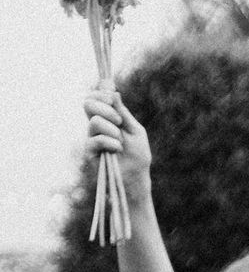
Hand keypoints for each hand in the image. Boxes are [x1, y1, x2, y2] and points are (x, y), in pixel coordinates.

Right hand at [84, 86, 150, 213]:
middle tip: (118, 121)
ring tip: (121, 142)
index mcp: (107, 118)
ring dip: (112, 130)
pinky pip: (95, 140)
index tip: (112, 98)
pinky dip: (110, 143)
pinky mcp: (89, 153)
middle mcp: (96, 126)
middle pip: (87, 104)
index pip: (95, 98)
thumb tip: (114, 92)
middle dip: (104, 108)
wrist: (136, 179)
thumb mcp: (135, 131)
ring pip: (94, 121)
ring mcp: (91, 138)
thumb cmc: (138, 156)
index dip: (100, 93)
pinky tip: (117, 149)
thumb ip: (123, 113)